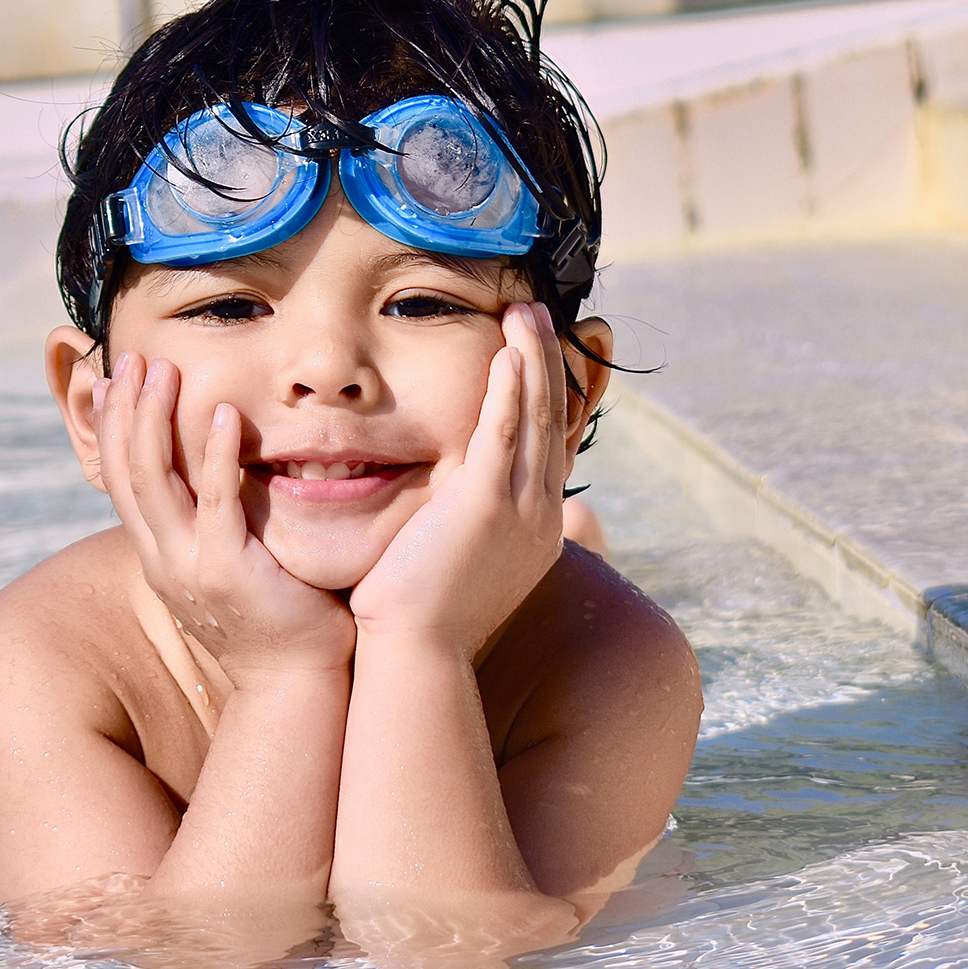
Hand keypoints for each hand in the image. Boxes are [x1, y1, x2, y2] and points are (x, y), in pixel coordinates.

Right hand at [96, 352, 355, 684]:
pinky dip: (214, 454)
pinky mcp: (227, 571)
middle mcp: (161, 559)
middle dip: (126, 410)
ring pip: (154, 480)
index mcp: (158, 556)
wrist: (294, 682)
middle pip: (125, 471)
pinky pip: (214, 501)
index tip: (116, 379)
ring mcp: (188, 567)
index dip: (113, 426)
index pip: (119, 479)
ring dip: (156, 419)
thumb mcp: (226, 566)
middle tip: (133, 358)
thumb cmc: (275, 619)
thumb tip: (214, 479)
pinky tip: (224, 414)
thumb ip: (212, 524)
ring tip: (164, 371)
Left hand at [347, 303, 568, 659]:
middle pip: (551, 421)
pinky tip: (508, 354)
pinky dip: (509, 390)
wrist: (416, 654)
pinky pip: (504, 433)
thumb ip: (465, 530)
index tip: (543, 354)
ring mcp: (520, 510)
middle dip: (549, 363)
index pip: (549, 446)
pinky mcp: (487, 505)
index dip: (549, 395)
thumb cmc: (422, 619)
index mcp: (536, 530)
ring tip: (527, 314)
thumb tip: (454, 513)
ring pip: (534, 417)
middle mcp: (540, 516)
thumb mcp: (458, 567)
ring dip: (532, 360)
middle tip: (540, 315)